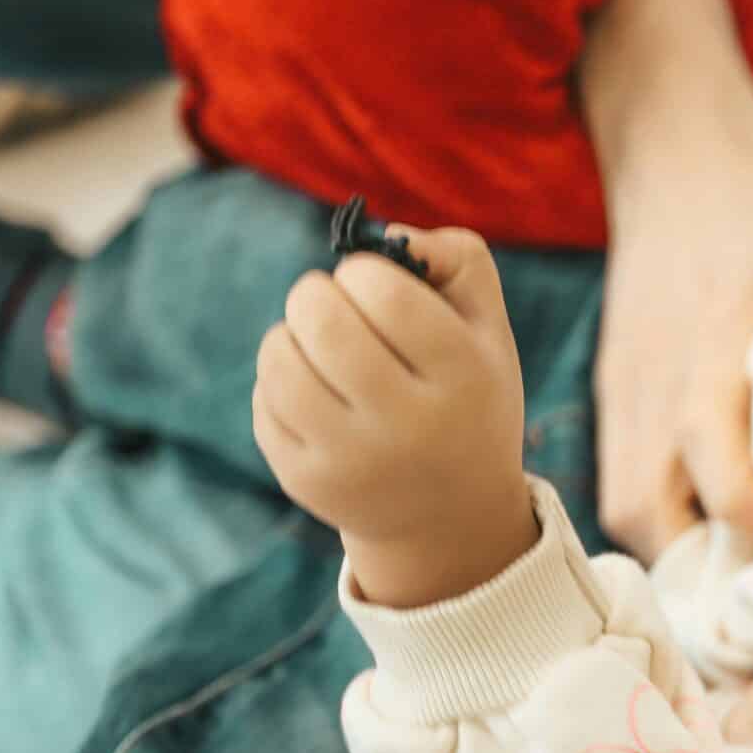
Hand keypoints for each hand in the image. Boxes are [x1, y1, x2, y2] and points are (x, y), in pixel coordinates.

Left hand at [253, 227, 537, 604]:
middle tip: (329, 306)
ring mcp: (355, 460)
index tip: (372, 288)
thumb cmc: (465, 398)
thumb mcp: (489, 330)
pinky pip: (263, 401)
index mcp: (463, 378)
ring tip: (317, 348)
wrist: (451, 516)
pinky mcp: (308, 482)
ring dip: (289, 336)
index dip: (361, 271)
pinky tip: (313, 396)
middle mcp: (411, 426)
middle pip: (320, 318)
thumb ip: (458, 260)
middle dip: (314, 294)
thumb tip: (389, 235)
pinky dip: (279, 384)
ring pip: (279, 357)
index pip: (382, 290)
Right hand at [594, 132, 752, 561]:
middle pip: (658, 524)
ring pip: (632, 519)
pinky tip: (718, 548)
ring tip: (750, 592)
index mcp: (716, 355)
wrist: (672, 147)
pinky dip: (663, 533)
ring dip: (684, 565)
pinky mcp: (613, 399)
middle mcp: (657, 390)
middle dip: (715, 580)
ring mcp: (623, 397)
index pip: (728, 486)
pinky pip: (620, 492)